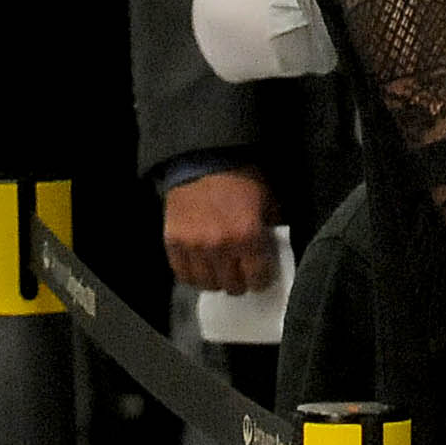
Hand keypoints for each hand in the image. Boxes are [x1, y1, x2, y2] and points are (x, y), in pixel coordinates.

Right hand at [164, 169, 278, 294]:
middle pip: (233, 286)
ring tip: (220, 269)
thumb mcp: (268, 201)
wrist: (204, 158)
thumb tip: (271, 253)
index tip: (261, 274)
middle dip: (241, 280)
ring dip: (217, 279)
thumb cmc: (241, 178)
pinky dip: (193, 275)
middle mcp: (220, 247)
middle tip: (241, 270)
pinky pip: (183, 274)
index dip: (262, 278)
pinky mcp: (173, 243)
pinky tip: (201, 267)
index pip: (258, 279)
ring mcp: (194, 247)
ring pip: (208, 284)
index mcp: (248, 236)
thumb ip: (270, 230)